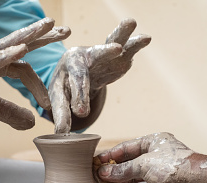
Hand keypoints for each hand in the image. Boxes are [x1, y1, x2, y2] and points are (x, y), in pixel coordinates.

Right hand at [0, 18, 70, 132]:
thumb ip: (9, 112)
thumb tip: (32, 122)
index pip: (21, 67)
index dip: (37, 85)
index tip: (49, 104)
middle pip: (18, 44)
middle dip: (42, 36)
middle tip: (66, 29)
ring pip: (5, 45)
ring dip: (27, 35)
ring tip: (48, 26)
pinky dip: (5, 56)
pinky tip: (21, 49)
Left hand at [49, 18, 150, 133]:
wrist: (75, 72)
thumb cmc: (65, 85)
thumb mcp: (60, 98)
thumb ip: (62, 113)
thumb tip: (60, 134)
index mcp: (66, 66)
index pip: (73, 83)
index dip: (77, 97)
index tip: (81, 112)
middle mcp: (83, 56)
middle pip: (91, 59)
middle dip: (105, 55)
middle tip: (115, 52)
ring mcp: (100, 55)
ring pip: (109, 46)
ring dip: (120, 36)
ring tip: (130, 24)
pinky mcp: (116, 57)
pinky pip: (126, 49)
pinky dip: (135, 44)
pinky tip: (145, 38)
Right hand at [95, 132, 206, 182]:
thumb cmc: (176, 167)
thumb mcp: (144, 165)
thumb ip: (123, 170)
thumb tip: (104, 172)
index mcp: (152, 142)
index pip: (126, 148)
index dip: (110, 155)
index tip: (95, 162)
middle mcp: (155, 156)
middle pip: (129, 163)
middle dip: (114, 171)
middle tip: (97, 178)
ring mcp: (159, 173)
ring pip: (135, 178)